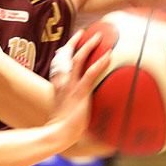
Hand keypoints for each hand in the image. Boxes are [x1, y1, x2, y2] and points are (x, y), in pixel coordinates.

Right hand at [48, 31, 108, 146]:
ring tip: (97, 37)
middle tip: (84, 33)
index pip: (58, 63)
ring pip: (77, 59)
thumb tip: (81, 103)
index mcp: (56, 84)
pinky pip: (90, 73)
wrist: (57, 133)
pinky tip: (109, 55)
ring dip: (87, 46)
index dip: (64, 51)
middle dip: (74, 42)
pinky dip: (99, 63)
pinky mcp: (80, 92)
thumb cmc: (60, 127)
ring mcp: (70, 86)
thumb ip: (69, 103)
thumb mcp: (62, 110)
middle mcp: (62, 81)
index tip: (70, 44)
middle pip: (65, 55)